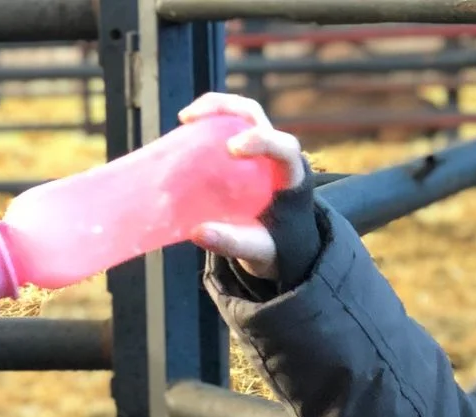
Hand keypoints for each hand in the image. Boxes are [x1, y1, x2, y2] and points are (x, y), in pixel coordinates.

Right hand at [178, 93, 306, 280]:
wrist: (277, 242)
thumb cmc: (273, 244)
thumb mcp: (259, 250)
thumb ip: (235, 242)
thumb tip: (199, 233)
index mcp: (292, 176)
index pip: (285, 147)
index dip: (262, 140)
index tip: (232, 149)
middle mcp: (276, 153)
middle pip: (257, 116)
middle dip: (227, 109)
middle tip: (194, 119)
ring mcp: (258, 146)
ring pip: (240, 112)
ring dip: (214, 107)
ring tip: (185, 118)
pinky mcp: (241, 148)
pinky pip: (225, 125)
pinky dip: (206, 121)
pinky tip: (183, 129)